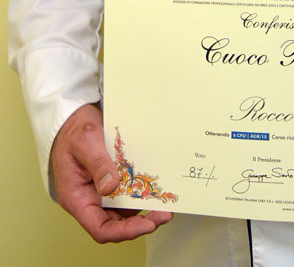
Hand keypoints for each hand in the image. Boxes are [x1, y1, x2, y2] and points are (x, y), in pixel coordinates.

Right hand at [51, 103, 172, 242]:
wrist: (73, 117)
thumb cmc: (74, 130)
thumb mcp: (86, 142)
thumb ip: (98, 164)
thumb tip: (110, 187)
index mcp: (76, 198)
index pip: (100, 228)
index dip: (124, 232)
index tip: (147, 225)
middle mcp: (88, 200)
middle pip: (115, 223)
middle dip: (140, 222)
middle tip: (164, 214)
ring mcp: (99, 192)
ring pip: (123, 211)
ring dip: (143, 209)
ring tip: (164, 203)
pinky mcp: (109, 182)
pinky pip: (126, 195)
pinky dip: (140, 194)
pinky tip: (155, 189)